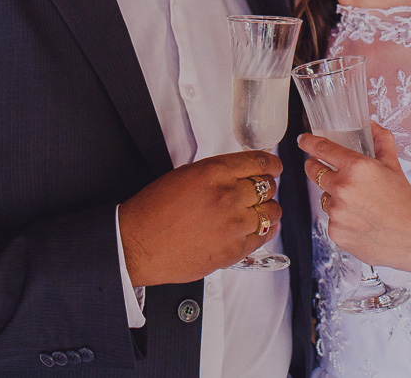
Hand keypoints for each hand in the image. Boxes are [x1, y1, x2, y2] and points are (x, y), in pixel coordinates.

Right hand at [119, 151, 282, 286]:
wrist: (136, 245)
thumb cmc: (153, 211)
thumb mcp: (185, 176)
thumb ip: (216, 173)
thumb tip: (240, 173)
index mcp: (215, 173)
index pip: (259, 162)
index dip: (271, 164)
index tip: (274, 167)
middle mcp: (228, 196)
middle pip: (268, 187)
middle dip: (266, 187)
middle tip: (261, 191)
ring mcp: (233, 225)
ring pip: (271, 212)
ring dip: (268, 210)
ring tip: (260, 211)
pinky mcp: (234, 250)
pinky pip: (263, 237)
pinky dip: (266, 231)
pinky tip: (261, 228)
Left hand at [301, 123, 410, 287]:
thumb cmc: (404, 203)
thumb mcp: (394, 167)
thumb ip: (381, 142)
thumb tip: (373, 126)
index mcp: (356, 168)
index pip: (322, 149)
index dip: (309, 143)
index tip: (303, 141)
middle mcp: (343, 188)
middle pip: (314, 172)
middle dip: (316, 167)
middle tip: (325, 169)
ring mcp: (337, 212)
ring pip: (325, 198)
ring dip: (334, 197)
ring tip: (358, 204)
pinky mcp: (336, 232)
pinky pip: (331, 220)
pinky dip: (341, 219)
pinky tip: (359, 221)